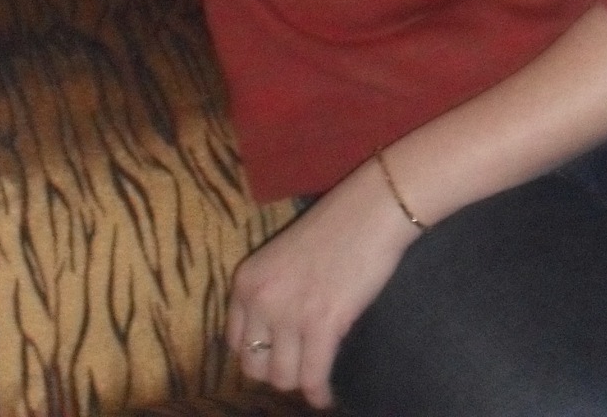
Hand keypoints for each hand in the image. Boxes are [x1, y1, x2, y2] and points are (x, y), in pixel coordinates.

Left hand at [226, 159, 419, 407]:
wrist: (372, 210)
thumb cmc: (334, 228)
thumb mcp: (282, 259)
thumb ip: (270, 295)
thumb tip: (271, 341)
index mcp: (246, 280)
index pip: (235, 343)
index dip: (257, 354)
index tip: (276, 356)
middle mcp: (260, 299)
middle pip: (254, 367)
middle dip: (276, 371)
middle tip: (299, 365)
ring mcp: (289, 313)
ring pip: (283, 378)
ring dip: (300, 380)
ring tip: (316, 374)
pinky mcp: (322, 324)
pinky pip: (312, 378)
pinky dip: (319, 394)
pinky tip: (327, 396)